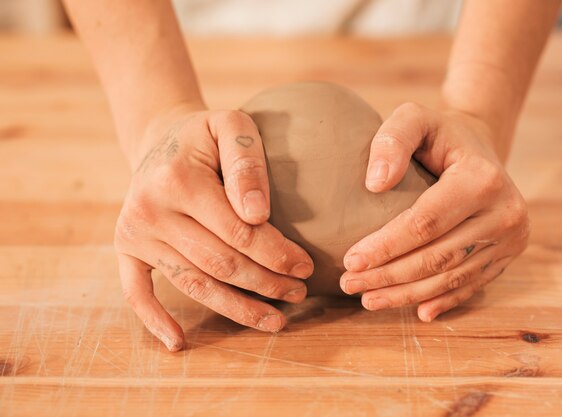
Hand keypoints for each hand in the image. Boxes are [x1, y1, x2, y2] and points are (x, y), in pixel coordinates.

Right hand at [114, 105, 313, 350]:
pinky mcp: (125, 247)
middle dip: (266, 284)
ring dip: (236, 308)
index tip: (306, 267)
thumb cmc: (206, 135)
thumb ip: (248, 162)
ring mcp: (134, 232)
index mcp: (178, 179)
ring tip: (274, 321)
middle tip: (298, 294)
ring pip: (192, 283)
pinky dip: (155, 320)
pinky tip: (179, 342)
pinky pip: (136, 291)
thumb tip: (258, 214)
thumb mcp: (232, 125)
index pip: (238, 232)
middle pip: (219, 263)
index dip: (277, 255)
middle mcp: (150, 210)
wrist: (160, 138)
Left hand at [339, 102, 529, 320]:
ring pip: (452, 277)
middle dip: (389, 276)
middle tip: (350, 285)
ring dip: (408, 294)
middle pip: (437, 257)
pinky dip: (443, 300)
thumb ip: (392, 140)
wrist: (481, 146)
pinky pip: (472, 284)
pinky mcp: (509, 253)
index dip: (385, 246)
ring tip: (369, 299)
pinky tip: (418, 312)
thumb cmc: (440, 133)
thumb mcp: (414, 118)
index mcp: (481, 179)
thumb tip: (375, 184)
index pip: (424, 223)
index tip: (350, 261)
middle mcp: (504, 212)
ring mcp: (511, 237)